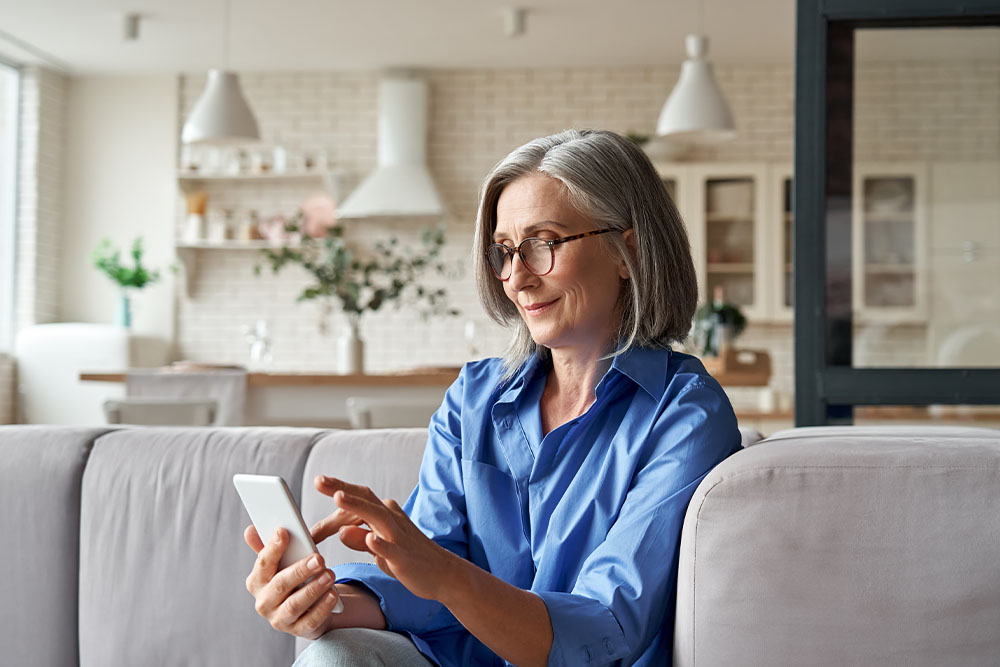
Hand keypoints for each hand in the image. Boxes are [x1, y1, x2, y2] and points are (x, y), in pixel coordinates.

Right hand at [243, 525, 342, 639]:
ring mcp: (279, 619)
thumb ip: (268, 547)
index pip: (263, 564)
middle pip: (280, 585)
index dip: (273, 548)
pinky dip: (322, 608)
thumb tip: (250, 530)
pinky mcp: (298, 630)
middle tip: (319, 558)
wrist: (305, 609)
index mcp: (257, 582)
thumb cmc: (291, 580)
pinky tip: (333, 595)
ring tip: (330, 575)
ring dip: (313, 589)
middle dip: (300, 570)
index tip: (284, 532)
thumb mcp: (281, 563)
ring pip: (294, 605)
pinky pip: (310, 621)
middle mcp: (264, 602)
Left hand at [315, 476, 456, 600]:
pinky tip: (369, 539)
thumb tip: (341, 531)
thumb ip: (360, 539)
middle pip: (365, 499)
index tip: (319, 482)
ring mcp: (399, 537)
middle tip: (319, 480)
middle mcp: (392, 519)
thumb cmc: (409, 559)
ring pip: (377, 517)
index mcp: (385, 514)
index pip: (358, 499)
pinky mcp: (404, 557)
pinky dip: (380, 543)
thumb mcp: (379, 549)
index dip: (337, 492)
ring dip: (357, 506)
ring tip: (338, 497)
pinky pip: (391, 549)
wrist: (444, 574)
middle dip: (342, 488)